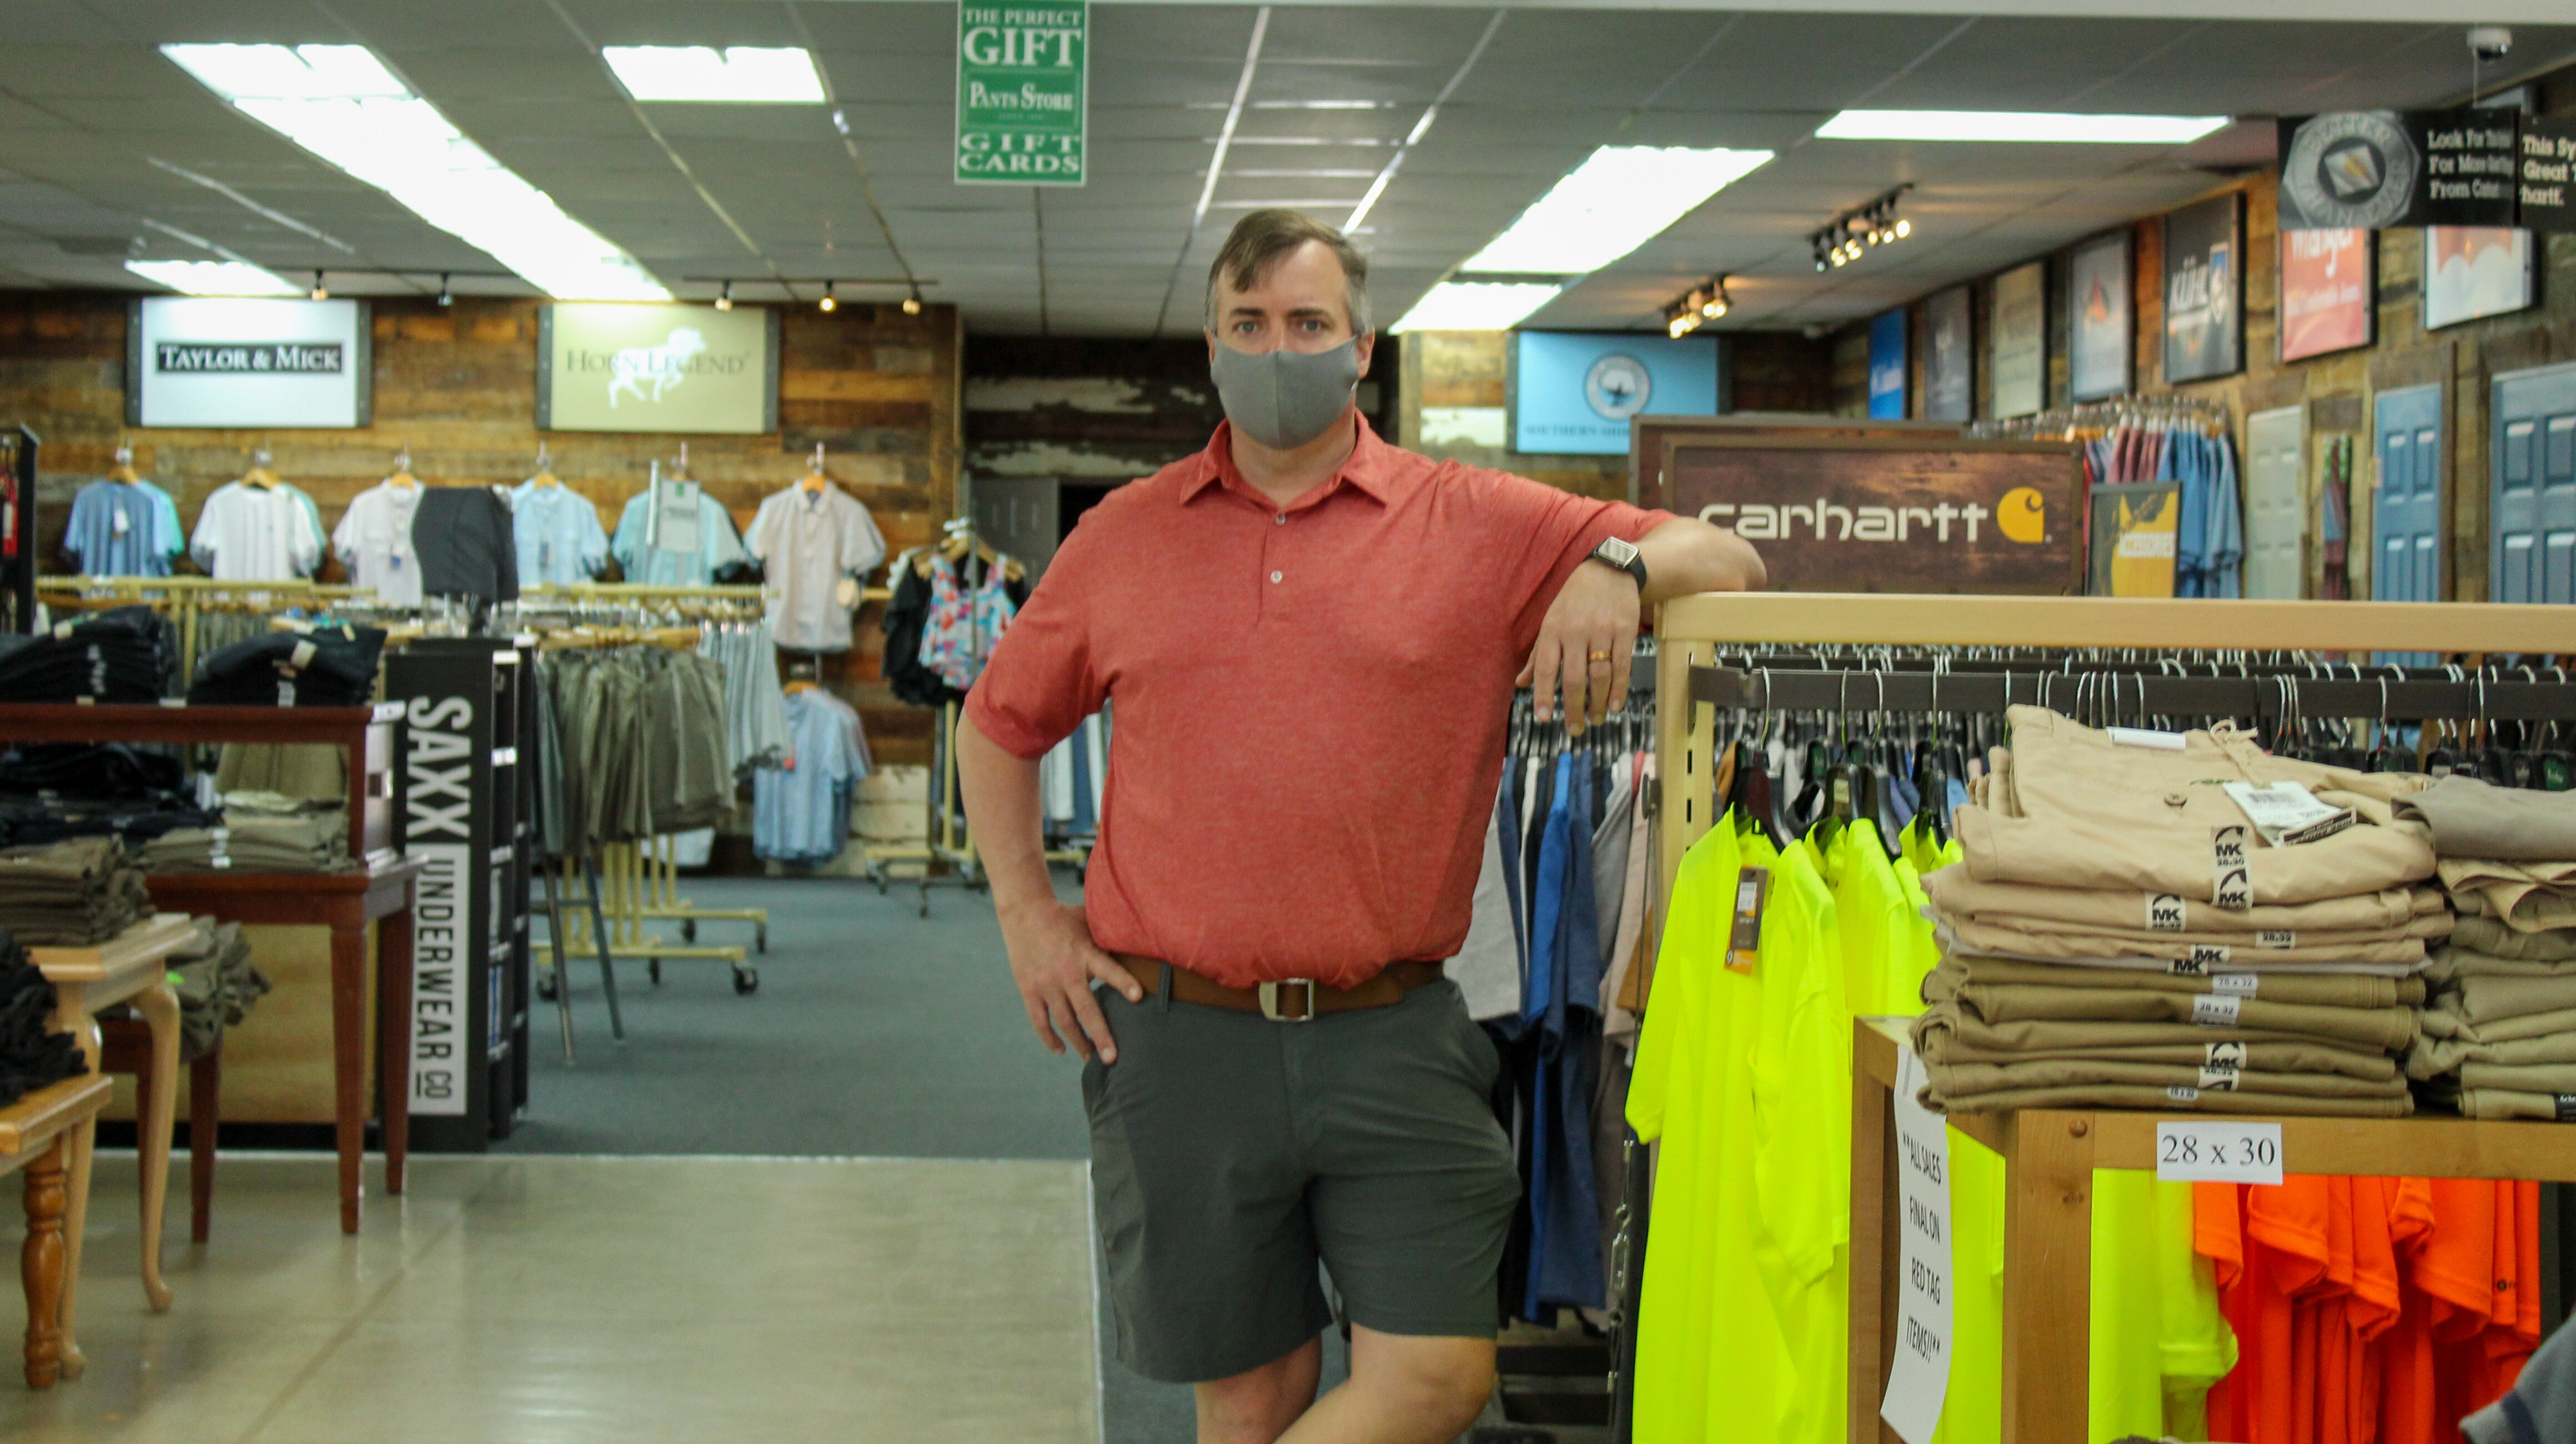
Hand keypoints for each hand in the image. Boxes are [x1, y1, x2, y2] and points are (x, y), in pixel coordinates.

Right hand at [998, 898, 1143, 1061]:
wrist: (1023, 913)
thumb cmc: (1064, 918)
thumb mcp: (1089, 922)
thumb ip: (1109, 938)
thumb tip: (1141, 945)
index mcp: (1084, 953)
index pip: (1108, 969)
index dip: (1123, 982)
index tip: (1138, 996)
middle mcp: (1065, 972)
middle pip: (1085, 1009)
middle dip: (1100, 1035)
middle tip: (1112, 1058)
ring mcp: (1045, 984)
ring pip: (1064, 1020)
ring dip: (1078, 1042)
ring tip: (1091, 1058)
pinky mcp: (1029, 990)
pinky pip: (1039, 1020)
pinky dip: (1049, 1038)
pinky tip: (1060, 1050)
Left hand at [1519, 559, 1637, 735]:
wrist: (1608, 570)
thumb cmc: (1574, 600)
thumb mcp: (1551, 621)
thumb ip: (1538, 656)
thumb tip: (1521, 684)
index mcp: (1553, 630)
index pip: (1546, 668)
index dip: (1544, 695)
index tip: (1544, 718)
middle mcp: (1576, 632)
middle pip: (1574, 678)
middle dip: (1573, 708)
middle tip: (1574, 729)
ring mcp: (1602, 631)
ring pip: (1599, 675)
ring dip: (1597, 703)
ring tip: (1595, 720)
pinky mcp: (1625, 630)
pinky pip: (1622, 665)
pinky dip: (1619, 689)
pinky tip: (1614, 705)